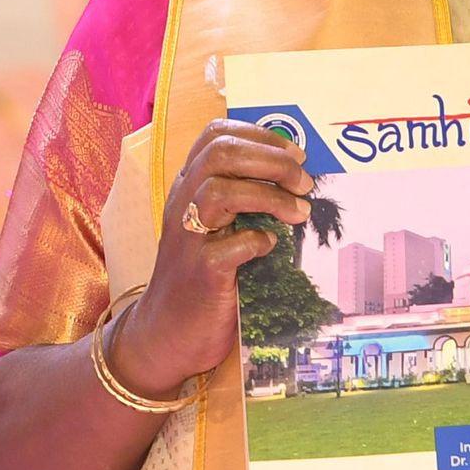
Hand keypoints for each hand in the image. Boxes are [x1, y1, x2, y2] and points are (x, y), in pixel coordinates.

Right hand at [105, 118, 306, 391]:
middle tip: (304, 182)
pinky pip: (231, 246)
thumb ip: (240, 202)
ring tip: (299, 212)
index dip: (259, 135)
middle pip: (219, 154)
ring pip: (220, 190)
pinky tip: (272, 247)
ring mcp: (188, 238)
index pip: (214, 136)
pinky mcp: (201, 273)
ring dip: (271, 196)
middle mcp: (182, 205)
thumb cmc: (199, 279)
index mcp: (187, 189)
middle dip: (272, 160)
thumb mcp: (213, 229)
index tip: (294, 152)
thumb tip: (294, 178)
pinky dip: (259, 241)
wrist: (165, 333)